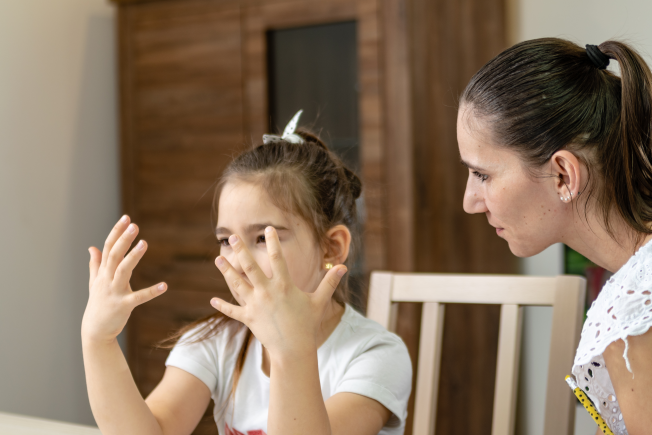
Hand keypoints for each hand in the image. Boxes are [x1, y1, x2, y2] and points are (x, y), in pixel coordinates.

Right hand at [82, 215, 166, 343]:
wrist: (95, 330)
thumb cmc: (98, 304)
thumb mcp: (95, 282)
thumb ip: (95, 264)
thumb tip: (91, 247)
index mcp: (103, 272)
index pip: (108, 247)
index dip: (116, 232)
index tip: (126, 217)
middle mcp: (106, 279)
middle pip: (114, 256)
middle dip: (123, 239)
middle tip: (134, 225)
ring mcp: (114, 292)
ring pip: (123, 271)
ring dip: (133, 257)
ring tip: (144, 243)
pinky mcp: (123, 306)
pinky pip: (139, 297)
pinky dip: (151, 292)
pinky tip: (165, 286)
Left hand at [210, 226, 346, 358]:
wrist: (294, 350)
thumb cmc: (308, 324)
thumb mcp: (319, 301)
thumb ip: (329, 282)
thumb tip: (343, 267)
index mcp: (284, 286)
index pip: (277, 258)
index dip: (273, 242)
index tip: (268, 229)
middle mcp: (267, 292)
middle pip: (251, 267)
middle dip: (241, 251)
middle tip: (233, 237)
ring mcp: (255, 305)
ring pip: (237, 284)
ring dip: (226, 271)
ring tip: (218, 258)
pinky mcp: (248, 318)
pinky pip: (233, 311)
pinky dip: (223, 306)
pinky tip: (212, 301)